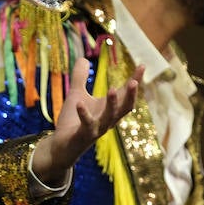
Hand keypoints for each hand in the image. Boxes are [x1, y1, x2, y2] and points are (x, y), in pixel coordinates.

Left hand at [32, 59, 141, 186]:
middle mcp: (108, 120)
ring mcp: (97, 129)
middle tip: (135, 82)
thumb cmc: (72, 121)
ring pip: (109, 117)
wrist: (61, 145)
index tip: (143, 65)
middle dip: (131, 95)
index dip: (135, 81)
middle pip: (125, 108)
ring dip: (112, 104)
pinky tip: (79, 104)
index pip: (126, 94)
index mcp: (109, 109)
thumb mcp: (77, 95)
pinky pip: (87, 125)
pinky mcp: (84, 135)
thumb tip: (83, 58)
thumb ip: (80, 77)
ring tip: (111, 90)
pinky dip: (84, 114)